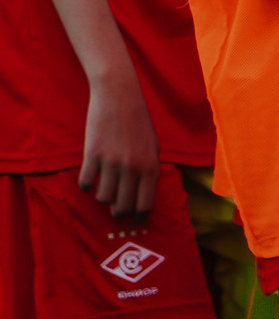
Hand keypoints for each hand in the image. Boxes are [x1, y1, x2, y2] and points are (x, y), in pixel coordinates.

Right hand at [80, 67, 159, 222]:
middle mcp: (133, 167)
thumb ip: (150, 168)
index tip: (135, 222)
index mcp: (151, 166)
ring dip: (102, 198)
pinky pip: (85, 183)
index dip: (139, 217)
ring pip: (103, 197)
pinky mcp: (92, 155)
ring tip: (104, 190)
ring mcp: (112, 162)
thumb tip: (143, 193)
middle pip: (123, 206)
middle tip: (116, 212)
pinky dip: (86, 185)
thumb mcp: (153, 145)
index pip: (145, 203)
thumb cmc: (139, 120)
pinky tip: (90, 178)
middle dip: (119, 213)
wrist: (119, 96)